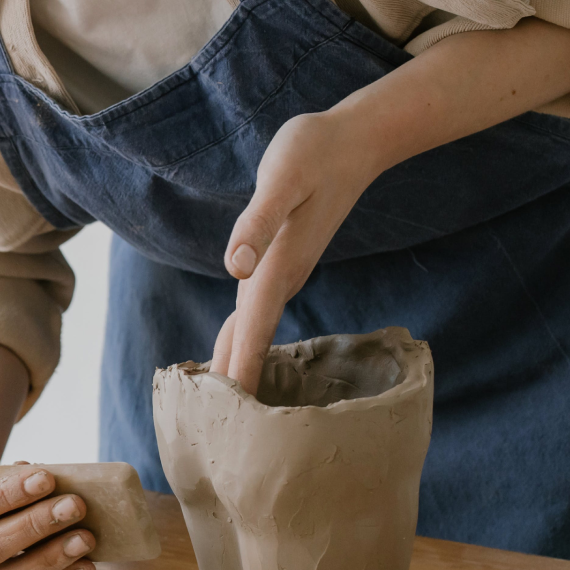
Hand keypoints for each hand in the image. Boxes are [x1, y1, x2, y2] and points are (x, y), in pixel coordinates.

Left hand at [212, 110, 383, 393]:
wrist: (357, 140)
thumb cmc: (315, 151)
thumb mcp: (282, 177)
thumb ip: (258, 222)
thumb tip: (235, 266)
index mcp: (277, 264)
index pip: (250, 328)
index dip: (237, 369)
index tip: (227, 417)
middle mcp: (281, 275)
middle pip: (250, 338)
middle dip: (234, 381)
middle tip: (213, 429)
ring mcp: (284, 270)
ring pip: (253, 326)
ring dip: (238, 361)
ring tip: (217, 404)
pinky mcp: (283, 260)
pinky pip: (258, 310)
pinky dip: (245, 335)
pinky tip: (239, 348)